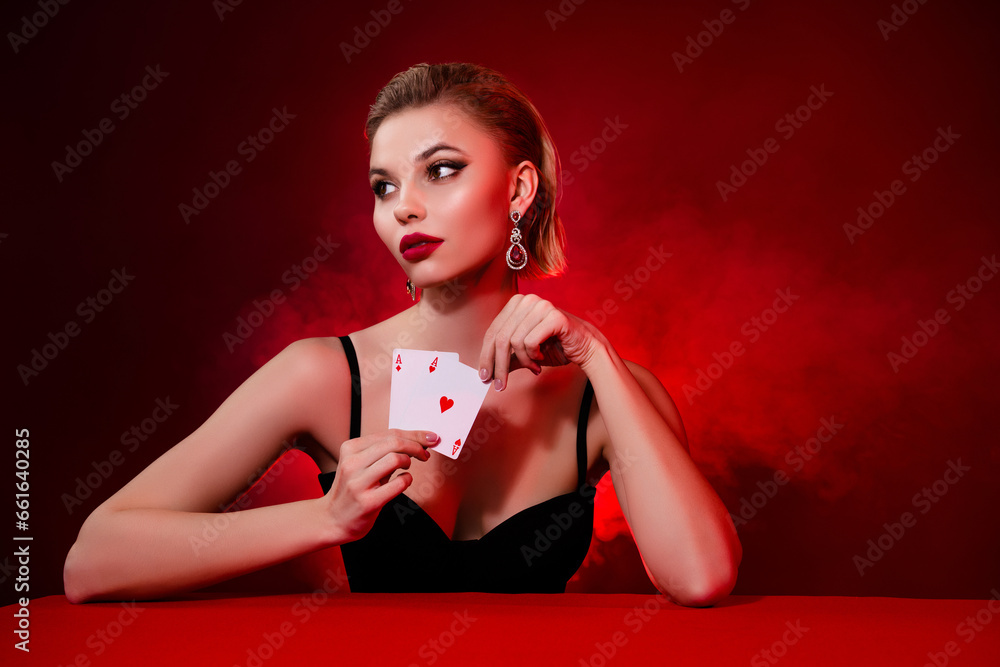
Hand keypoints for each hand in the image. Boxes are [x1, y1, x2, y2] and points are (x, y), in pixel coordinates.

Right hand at [322, 429, 438, 540]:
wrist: (333, 519)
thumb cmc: (352, 489)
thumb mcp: (361, 465)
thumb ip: (382, 452)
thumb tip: (416, 440)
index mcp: (350, 448)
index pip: (388, 434)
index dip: (413, 434)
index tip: (429, 438)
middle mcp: (352, 463)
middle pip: (393, 443)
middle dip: (416, 445)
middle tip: (425, 454)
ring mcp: (358, 483)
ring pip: (395, 459)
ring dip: (409, 461)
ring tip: (408, 468)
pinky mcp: (368, 502)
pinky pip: (398, 484)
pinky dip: (407, 480)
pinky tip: (404, 481)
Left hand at [479, 294, 607, 390]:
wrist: (585, 348)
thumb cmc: (556, 348)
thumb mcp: (525, 354)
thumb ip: (507, 358)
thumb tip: (487, 372)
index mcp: (516, 304)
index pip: (493, 332)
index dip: (486, 356)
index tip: (484, 377)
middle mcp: (527, 300)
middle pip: (500, 337)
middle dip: (498, 365)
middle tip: (499, 385)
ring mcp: (541, 306)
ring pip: (514, 341)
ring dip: (522, 361)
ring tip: (533, 366)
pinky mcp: (553, 316)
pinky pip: (530, 341)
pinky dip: (533, 356)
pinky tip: (541, 358)